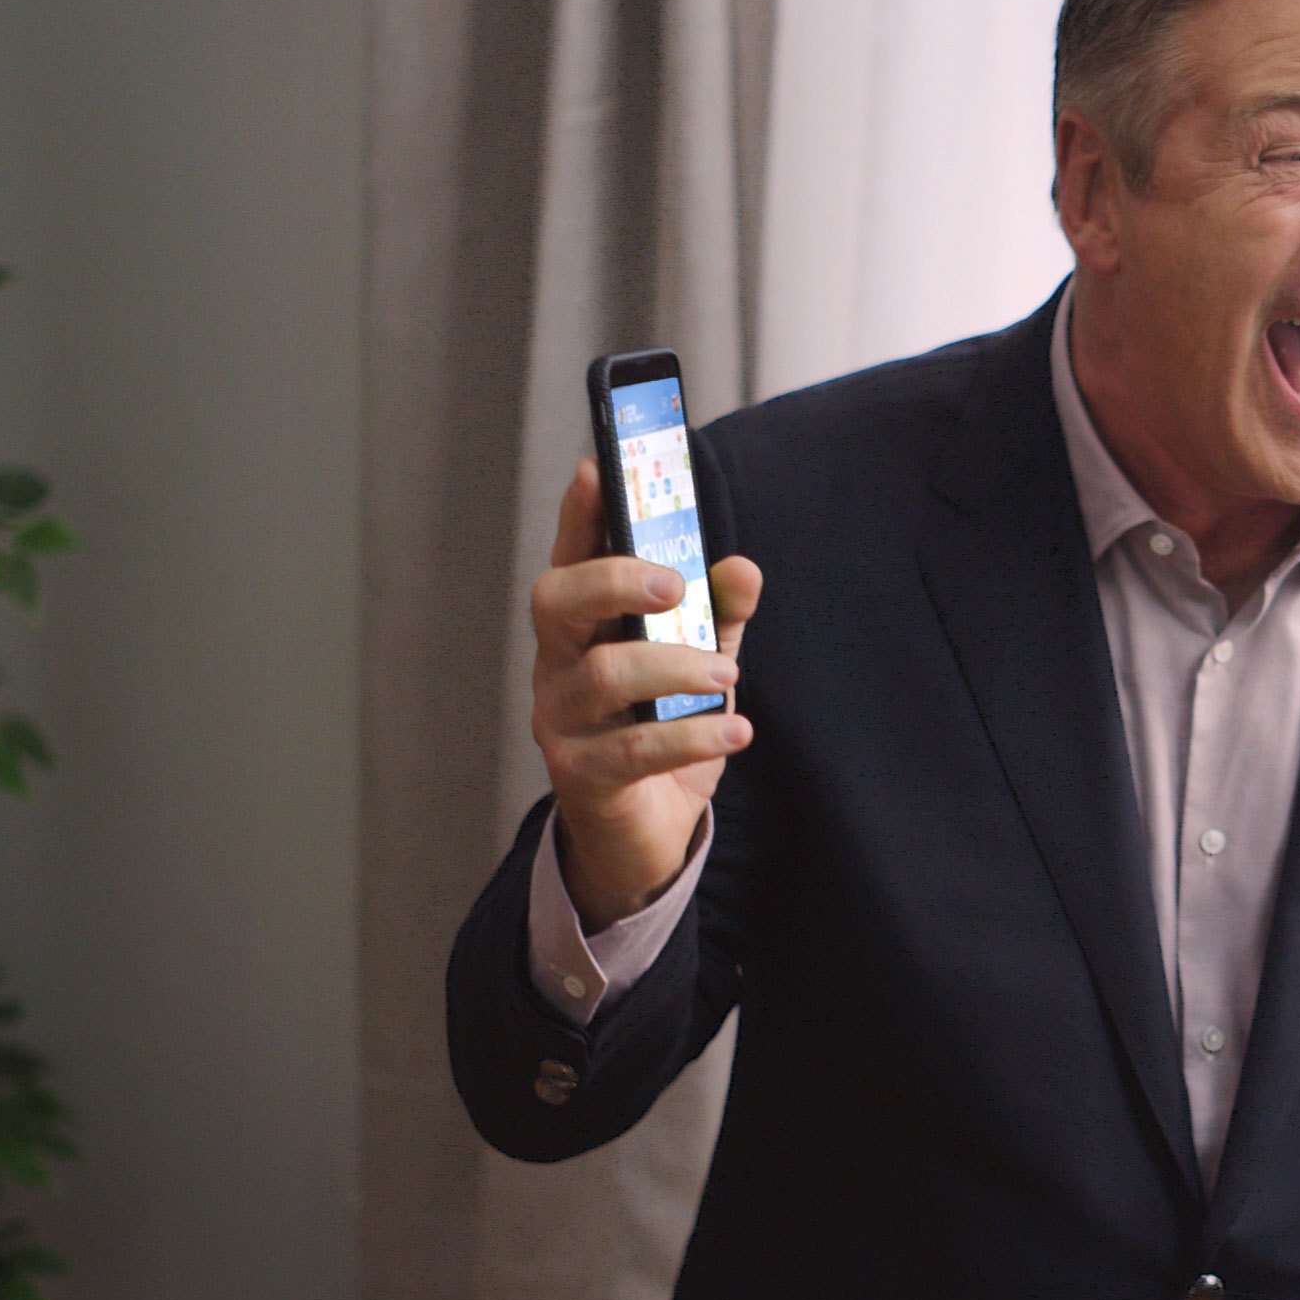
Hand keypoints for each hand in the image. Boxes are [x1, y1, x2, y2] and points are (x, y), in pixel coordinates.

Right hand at [529, 457, 763, 922]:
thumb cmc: (662, 731)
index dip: (580, 512)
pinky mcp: (581, 775)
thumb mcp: (699, 662)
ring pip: (604, 675)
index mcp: (583, 626)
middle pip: (557, 600)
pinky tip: (737, 730)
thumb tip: (743, 567)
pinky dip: (693, 736)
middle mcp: (558, 664)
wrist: (643, 834)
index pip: (572, 554)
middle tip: (677, 586)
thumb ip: (718, 614)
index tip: (596, 466)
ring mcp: (561, 720)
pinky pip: (634, 749)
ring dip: (674, 667)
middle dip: (615, 580)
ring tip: (726, 673)